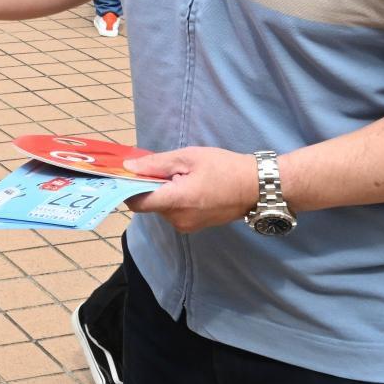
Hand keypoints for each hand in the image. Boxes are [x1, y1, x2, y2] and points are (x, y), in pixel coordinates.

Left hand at [124, 147, 258, 232]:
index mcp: (176, 201)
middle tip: (166, 167)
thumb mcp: (189, 157)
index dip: (128, 189)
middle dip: (151, 186)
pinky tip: (191, 185)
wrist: (256, 186)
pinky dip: (175, 199)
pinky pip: (174, 212)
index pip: (137, 203)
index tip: (127, 175)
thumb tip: (128, 167)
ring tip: (185, 176)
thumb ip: (156, 163)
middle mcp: (178, 219)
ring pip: (162, 207)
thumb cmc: (224, 168)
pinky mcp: (194, 226)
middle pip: (150, 203)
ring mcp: (187, 226)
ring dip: (165, 192)